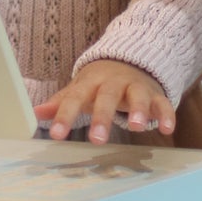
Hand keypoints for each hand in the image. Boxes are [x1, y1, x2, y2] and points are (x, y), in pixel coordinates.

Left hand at [34, 60, 175, 144]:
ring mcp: (136, 87)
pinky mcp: (155, 94)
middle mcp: (113, 83)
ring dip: (138, 110)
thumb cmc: (98, 84)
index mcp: (89, 83)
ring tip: (138, 127)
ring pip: (138, 97)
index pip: (74, 99)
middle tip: (96, 140)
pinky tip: (167, 129)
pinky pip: (162, 103)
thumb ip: (60, 103)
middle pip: (106, 98)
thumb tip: (34, 113)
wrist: (129, 61)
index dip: (64, 117)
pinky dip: (166, 115)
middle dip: (102, 118)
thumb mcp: (78, 90)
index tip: (56, 135)